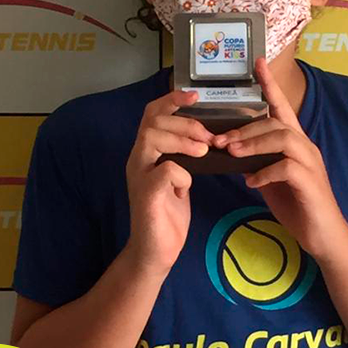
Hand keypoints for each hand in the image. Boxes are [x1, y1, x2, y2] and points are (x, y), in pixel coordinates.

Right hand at [124, 89, 213, 274]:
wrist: (156, 252)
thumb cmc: (168, 215)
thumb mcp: (179, 179)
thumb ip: (184, 157)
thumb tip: (207, 137)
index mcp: (146, 153)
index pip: (152, 113)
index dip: (172, 100)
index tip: (195, 96)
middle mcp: (138, 159)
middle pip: (152, 120)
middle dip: (185, 123)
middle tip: (209, 138)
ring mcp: (139, 176)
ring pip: (153, 137)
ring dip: (183, 140)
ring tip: (204, 151)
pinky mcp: (146, 194)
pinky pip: (164, 170)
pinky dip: (182, 173)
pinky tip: (186, 187)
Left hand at [212, 57, 344, 260]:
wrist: (325, 236)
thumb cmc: (299, 206)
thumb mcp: (272, 180)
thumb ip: (258, 161)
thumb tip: (233, 151)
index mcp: (296, 143)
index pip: (282, 107)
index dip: (270, 84)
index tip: (257, 63)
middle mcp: (305, 147)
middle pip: (276, 122)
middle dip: (245, 128)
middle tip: (219, 140)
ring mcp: (310, 163)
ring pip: (282, 138)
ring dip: (253, 144)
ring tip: (231, 154)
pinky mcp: (310, 182)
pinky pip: (286, 167)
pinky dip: (265, 172)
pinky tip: (251, 182)